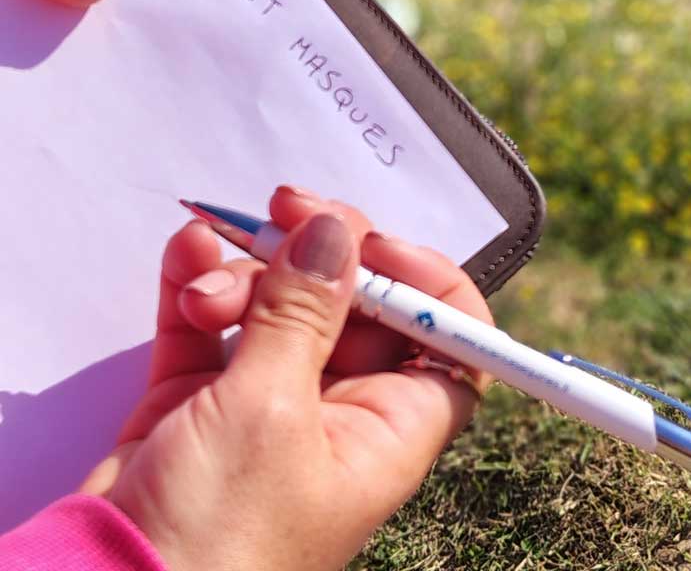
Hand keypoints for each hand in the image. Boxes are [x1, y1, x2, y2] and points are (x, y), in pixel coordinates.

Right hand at [82, 187, 492, 570]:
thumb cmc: (215, 541)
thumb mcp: (269, 413)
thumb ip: (303, 312)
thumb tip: (338, 231)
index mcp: (386, 427)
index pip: (444, 339)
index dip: (425, 282)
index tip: (376, 243)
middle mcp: (337, 412)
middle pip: (356, 303)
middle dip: (317, 252)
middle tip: (285, 210)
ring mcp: (266, 404)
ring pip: (279, 305)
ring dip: (245, 278)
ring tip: (207, 299)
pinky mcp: (202, 402)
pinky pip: (215, 322)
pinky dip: (201, 284)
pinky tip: (188, 256)